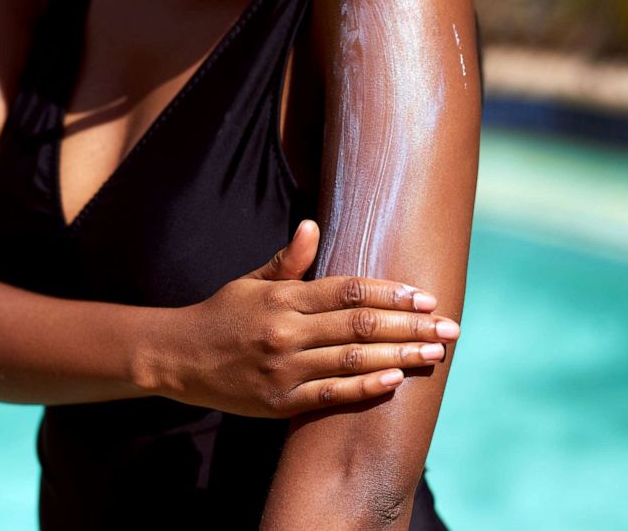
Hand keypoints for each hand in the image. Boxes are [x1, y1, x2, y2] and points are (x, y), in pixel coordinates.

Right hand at [151, 220, 460, 417]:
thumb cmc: (221, 314)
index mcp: (283, 298)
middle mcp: (286, 332)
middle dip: (410, 326)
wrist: (178, 357)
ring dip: (400, 356)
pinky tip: (396, 380)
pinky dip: (365, 387)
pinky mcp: (279, 403)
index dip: (391, 293)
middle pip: (360, 325)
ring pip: (352, 359)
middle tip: (450, 327)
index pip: (349, 291)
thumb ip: (288, 261)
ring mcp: (284, 369)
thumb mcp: (251, 282)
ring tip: (435, 353)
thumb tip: (313, 225)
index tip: (427, 296)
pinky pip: (330, 395)